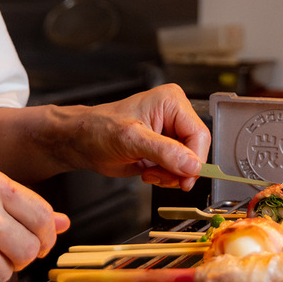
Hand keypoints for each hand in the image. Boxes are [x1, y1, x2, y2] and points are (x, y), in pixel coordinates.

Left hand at [73, 84, 210, 190]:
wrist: (83, 141)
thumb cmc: (99, 129)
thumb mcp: (131, 140)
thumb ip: (164, 152)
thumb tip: (192, 164)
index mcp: (172, 102)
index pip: (200, 135)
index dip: (195, 160)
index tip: (185, 179)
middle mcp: (175, 114)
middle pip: (197, 151)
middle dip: (179, 170)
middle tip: (158, 175)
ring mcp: (171, 132)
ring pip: (189, 163)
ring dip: (171, 175)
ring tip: (150, 172)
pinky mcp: (166, 148)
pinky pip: (179, 169)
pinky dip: (166, 177)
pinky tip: (149, 172)